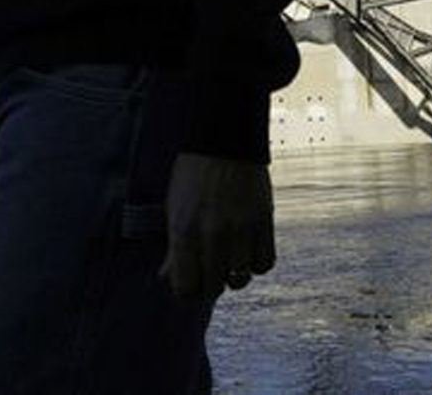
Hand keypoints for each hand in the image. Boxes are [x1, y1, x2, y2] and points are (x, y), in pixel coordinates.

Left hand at [158, 152, 275, 300]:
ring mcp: (240, 228)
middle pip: (214, 287)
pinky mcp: (263, 221)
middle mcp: (212, 234)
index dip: (187, 292)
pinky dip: (256, 263)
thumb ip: (173, 247)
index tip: (191, 284)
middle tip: (210, 272)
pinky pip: (264, 263)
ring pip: (240, 279)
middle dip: (210, 285)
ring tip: (230, 260)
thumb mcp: (174, 208)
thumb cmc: (193, 175)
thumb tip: (166, 277)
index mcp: (183, 230)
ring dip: (234, 275)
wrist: (224, 139)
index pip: (186, 287)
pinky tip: (248, 250)